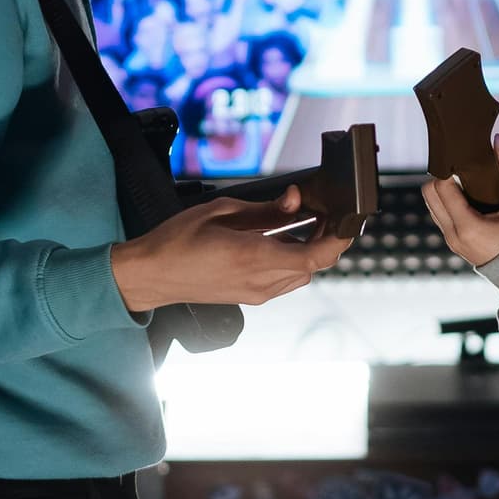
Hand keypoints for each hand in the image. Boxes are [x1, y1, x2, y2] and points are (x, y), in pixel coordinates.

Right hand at [111, 189, 341, 312]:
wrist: (152, 274)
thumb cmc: (178, 240)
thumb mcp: (221, 211)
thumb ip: (264, 209)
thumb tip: (295, 200)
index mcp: (254, 257)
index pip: (316, 255)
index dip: (339, 238)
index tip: (346, 221)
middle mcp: (261, 281)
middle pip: (314, 264)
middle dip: (324, 239)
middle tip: (320, 213)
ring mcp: (257, 293)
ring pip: (302, 274)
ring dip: (307, 251)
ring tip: (296, 225)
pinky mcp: (251, 297)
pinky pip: (285, 281)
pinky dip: (290, 261)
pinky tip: (275, 242)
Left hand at [421, 137, 498, 268]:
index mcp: (467, 227)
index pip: (441, 187)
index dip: (448, 168)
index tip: (461, 158)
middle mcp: (453, 236)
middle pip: (429, 194)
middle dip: (442, 178)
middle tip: (462, 169)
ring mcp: (451, 242)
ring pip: (432, 205)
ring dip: (443, 191)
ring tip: (466, 181)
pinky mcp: (453, 243)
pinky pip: (440, 216)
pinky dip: (448, 203)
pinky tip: (467, 196)